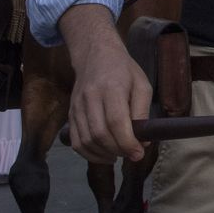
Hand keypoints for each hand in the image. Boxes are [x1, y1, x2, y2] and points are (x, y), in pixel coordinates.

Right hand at [60, 5, 151, 162]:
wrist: (94, 56)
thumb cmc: (123, 71)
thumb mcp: (142, 85)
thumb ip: (143, 112)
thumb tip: (143, 140)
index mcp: (111, 88)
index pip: (115, 121)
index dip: (127, 142)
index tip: (139, 153)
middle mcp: (89, 98)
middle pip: (99, 134)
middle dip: (118, 150)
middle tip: (132, 155)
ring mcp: (76, 107)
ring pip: (85, 140)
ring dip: (104, 155)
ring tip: (120, 155)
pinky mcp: (70, 114)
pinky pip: (75, 141)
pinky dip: (89, 154)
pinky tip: (104, 155)